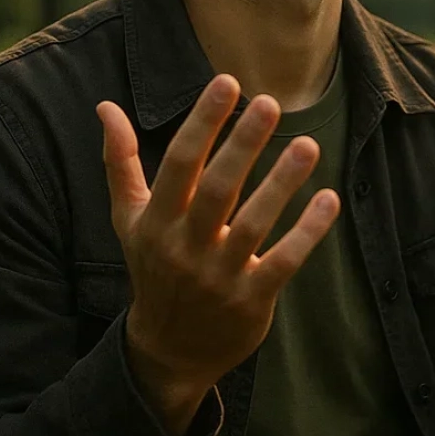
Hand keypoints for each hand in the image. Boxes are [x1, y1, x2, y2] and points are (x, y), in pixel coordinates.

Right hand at [97, 75, 340, 435]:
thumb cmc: (154, 270)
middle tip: (270, 103)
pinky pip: (282, 263)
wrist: (169, 351)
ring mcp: (218, 277)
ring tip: (308, 145)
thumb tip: (105, 106)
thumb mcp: (128, 220)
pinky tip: (329, 199)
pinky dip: (307, 233)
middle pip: (216, 189)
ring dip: (281, 184)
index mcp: (156, 222)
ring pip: (252, 224)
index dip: (202, 123)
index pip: (179, 164)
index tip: (226, 83)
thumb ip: (120, 162)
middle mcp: (185, 248)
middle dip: (242, 145)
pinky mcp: (250, 301)